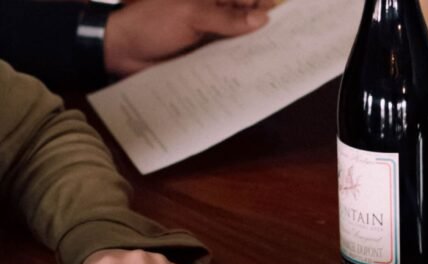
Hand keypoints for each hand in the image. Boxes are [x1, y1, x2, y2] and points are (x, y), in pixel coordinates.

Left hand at [104, 0, 275, 75]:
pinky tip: (255, 75)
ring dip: (255, 51)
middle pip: (249, 19)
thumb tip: (261, 19)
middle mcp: (214, 13)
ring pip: (241, 41)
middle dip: (267, 30)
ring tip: (278, 62)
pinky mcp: (206, 56)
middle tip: (290, 45)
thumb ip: (227, 18)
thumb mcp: (191, 15)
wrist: (120, 50)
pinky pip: (228, 60)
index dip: (269, 5)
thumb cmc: (150, 23)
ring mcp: (211, 35)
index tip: (290, 18)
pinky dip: (240, 66)